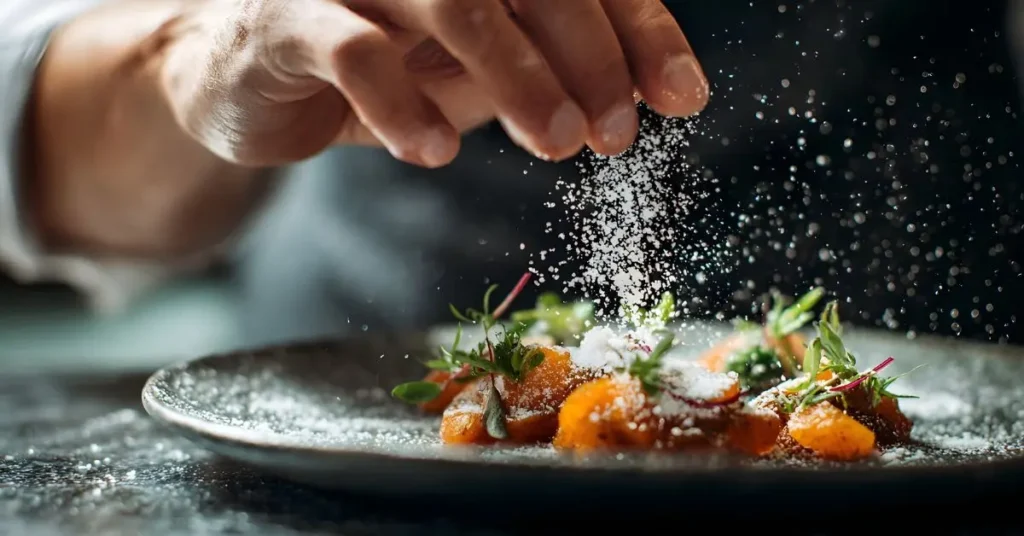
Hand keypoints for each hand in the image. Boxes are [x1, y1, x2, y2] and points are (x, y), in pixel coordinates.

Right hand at [162, 0, 708, 167]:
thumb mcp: (472, 67)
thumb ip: (543, 66)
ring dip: (516, 76)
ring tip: (557, 144)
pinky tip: (434, 151)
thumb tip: (639, 93)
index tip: (681, 96)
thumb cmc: (374, 64)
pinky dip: (401, 104)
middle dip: (588, 55)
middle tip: (614, 132)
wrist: (242, 74)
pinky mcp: (282, 16)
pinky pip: (351, 51)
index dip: (639, 29)